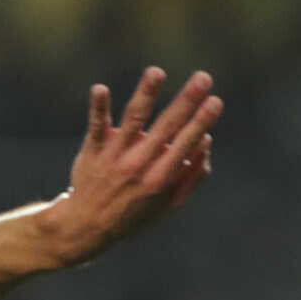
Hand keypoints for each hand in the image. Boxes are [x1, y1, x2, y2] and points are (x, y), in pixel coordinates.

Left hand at [48, 67, 221, 264]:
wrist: (85, 226)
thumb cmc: (133, 213)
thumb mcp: (168, 205)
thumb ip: (191, 176)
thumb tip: (206, 141)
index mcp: (160, 178)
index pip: (184, 145)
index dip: (200, 123)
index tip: (215, 101)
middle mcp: (138, 165)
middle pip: (165, 127)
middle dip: (186, 101)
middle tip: (203, 77)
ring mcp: (114, 156)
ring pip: (132, 120)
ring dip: (146, 94)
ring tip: (156, 72)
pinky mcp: (93, 150)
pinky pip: (96, 126)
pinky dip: (99, 108)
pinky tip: (100, 89)